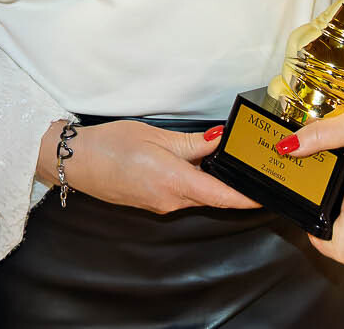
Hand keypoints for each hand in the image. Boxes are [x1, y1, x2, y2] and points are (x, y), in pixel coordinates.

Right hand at [40, 120, 258, 215]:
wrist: (77, 162)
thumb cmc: (111, 144)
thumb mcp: (155, 136)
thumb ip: (192, 142)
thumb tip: (221, 139)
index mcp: (174, 181)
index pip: (221, 196)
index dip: (246, 199)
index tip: (266, 197)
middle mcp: (170, 200)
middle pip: (211, 197)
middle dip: (230, 186)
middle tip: (245, 166)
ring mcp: (160, 206)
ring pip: (196, 196)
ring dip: (207, 182)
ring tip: (215, 157)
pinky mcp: (152, 204)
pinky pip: (180, 196)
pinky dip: (190, 183)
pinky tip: (186, 165)